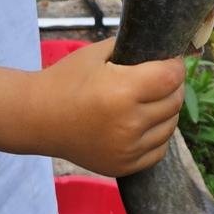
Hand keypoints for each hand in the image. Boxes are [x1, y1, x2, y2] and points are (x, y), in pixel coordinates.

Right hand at [32, 39, 183, 175]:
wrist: (37, 118)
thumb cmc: (66, 80)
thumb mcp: (97, 54)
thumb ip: (131, 48)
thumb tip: (163, 48)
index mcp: (123, 90)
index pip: (171, 77)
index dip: (176, 65)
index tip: (171, 60)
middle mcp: (129, 122)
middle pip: (174, 101)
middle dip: (173, 85)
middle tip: (161, 77)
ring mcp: (127, 148)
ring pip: (170, 126)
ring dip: (167, 110)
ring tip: (152, 98)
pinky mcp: (124, 166)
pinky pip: (158, 149)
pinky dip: (158, 134)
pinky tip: (145, 122)